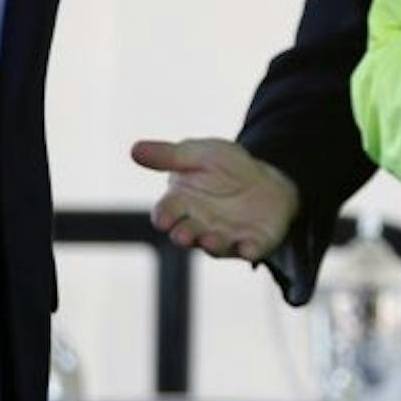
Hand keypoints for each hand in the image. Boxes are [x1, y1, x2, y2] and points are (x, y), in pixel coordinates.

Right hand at [131, 137, 298, 260]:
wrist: (267, 181)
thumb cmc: (225, 167)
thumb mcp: (200, 154)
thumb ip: (170, 155)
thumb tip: (133, 149)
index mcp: (182, 203)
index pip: (166, 212)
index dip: (164, 216)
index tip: (163, 218)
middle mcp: (199, 225)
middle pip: (186, 234)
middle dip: (183, 235)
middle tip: (182, 235)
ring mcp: (225, 237)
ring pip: (214, 246)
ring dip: (211, 244)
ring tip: (210, 240)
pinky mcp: (251, 243)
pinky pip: (249, 250)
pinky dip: (248, 250)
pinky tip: (248, 248)